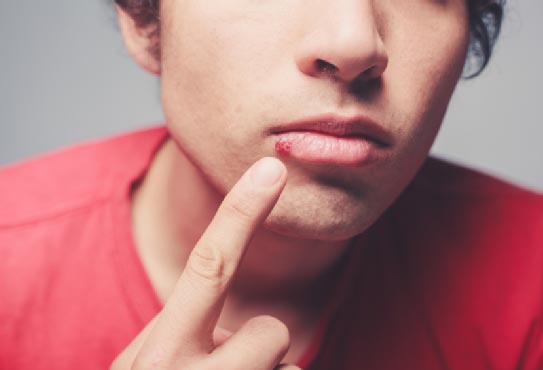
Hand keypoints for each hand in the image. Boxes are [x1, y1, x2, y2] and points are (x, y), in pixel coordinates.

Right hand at [111, 157, 301, 369]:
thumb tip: (235, 312)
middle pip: (270, 331)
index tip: (271, 170)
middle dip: (264, 338)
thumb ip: (182, 326)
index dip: (241, 215)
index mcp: (156, 355)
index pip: (208, 268)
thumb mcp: (147, 363)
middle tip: (236, 363)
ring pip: (286, 367)